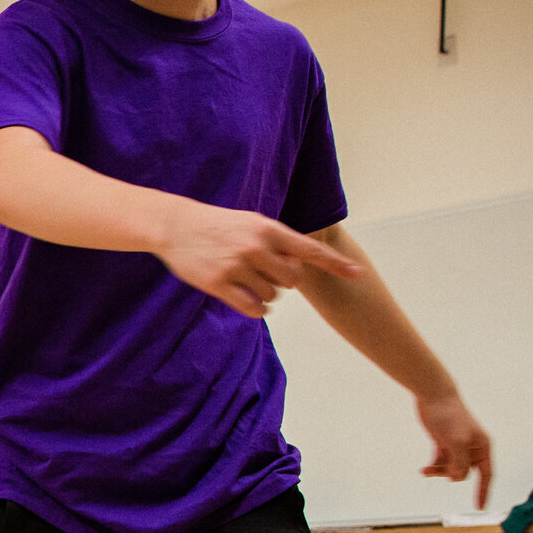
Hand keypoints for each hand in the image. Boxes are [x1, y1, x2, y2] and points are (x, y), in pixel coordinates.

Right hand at [153, 202, 360, 316]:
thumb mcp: (251, 223)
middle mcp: (256, 247)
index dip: (336, 263)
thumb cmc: (218, 225)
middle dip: (284, 281)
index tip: (357, 274)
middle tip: (266, 274)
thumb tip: (301, 266)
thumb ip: (277, 241)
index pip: (310, 250)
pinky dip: (258, 309)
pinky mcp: (219, 284)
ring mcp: (237, 266)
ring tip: (248, 281)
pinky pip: (253, 308)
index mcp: (268, 229)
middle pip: (293, 280)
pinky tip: (250, 302)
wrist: (175, 226)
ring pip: (272, 295)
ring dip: (266, 295)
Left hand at [415, 391, 493, 511]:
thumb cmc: (449, 416)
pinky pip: (440, 462)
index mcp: (482, 447)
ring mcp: (457, 446)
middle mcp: (472, 448)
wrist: (433, 397)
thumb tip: (457, 478)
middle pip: (464, 472)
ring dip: (439, 472)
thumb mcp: (456, 442)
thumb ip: (459, 462)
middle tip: (436, 469)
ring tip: (426, 470)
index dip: (484, 491)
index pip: (486, 474)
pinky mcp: (443, 443)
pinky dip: (433, 467)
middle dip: (450, 474)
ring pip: (450, 468)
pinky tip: (424, 470)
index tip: (480, 507)